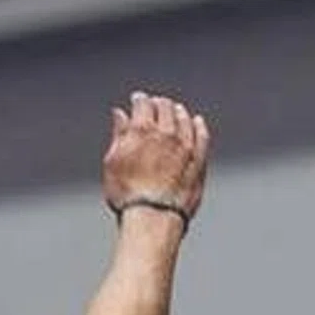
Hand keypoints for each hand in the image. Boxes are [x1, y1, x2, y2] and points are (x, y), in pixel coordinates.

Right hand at [103, 91, 210, 224]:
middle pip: (166, 108)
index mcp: (142, 131)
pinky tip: (196, 122)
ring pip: (184, 118)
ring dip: (178, 111)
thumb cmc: (128, 194)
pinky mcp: (199, 158)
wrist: (153, 216)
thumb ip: (118, 134)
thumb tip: (119, 114)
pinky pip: (202, 135)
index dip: (139, 99)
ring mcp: (186, 145)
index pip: (143, 104)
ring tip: (174, 110)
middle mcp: (167, 133)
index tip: (137, 99)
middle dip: (159, 103)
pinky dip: (198, 126)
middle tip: (155, 104)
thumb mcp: (113, 162)